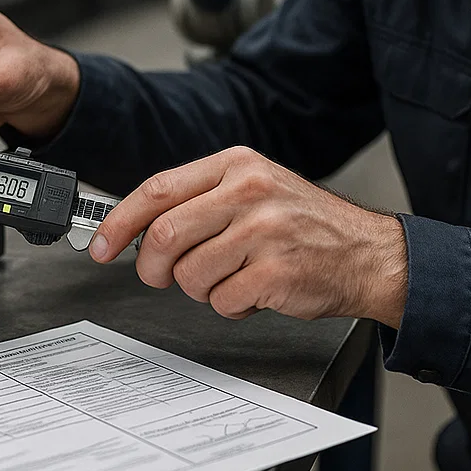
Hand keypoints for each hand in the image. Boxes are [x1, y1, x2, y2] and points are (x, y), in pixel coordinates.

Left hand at [92, 147, 408, 327]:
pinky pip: (223, 301)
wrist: (369, 254)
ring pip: (190, 274)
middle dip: (153, 266)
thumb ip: (202, 199)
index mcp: (237, 164)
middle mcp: (249, 191)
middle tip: (161, 276)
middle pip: (166, 234)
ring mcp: (264, 231)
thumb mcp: (255, 190)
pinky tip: (255, 291)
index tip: (101, 246)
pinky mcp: (276, 272)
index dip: (120, 222)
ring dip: (200, 289)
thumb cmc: (306, 226)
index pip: (158, 190)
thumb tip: (140, 227)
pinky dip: (231, 306)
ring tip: (230, 279)